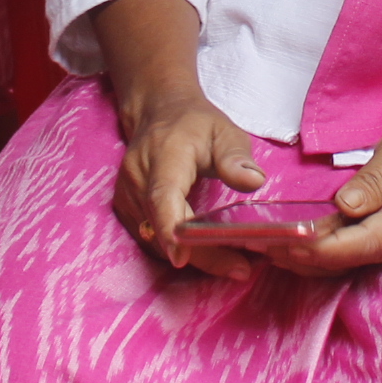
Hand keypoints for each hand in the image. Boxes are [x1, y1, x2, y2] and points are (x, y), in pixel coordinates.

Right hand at [108, 82, 272, 278]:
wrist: (157, 113)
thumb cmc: (195, 125)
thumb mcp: (224, 131)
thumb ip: (236, 157)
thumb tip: (254, 181)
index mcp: (163, 158)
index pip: (162, 197)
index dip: (169, 229)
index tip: (181, 258)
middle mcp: (138, 178)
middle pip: (162, 227)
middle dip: (200, 255)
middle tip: (241, 269)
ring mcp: (127, 196)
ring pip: (155, 239)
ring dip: (191, 256)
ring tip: (231, 262)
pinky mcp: (126, 209)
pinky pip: (150, 238)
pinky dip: (176, 249)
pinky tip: (206, 252)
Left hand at [250, 109, 381, 276]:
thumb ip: (374, 181)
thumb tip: (344, 208)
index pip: (357, 244)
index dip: (318, 248)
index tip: (282, 242)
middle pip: (347, 259)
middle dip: (301, 256)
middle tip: (256, 244)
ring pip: (347, 260)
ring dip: (307, 257)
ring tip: (265, 246)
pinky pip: (353, 252)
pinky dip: (323, 250)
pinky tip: (296, 242)